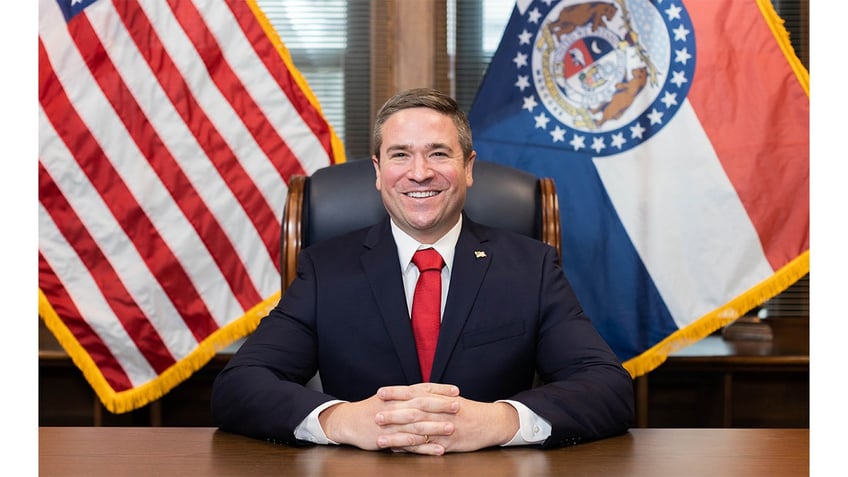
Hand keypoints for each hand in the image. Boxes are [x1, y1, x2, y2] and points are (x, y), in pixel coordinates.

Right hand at [318, 383, 458, 453]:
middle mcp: (396, 407)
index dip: (439, 389)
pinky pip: (410, 444)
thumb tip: (427, 392)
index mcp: (397, 395)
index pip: (421, 389)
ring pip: (417, 425)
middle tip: (458, 406)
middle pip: (421, 405)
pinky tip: (439, 450)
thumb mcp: (388, 398)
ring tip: (452, 428)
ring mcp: (392, 424)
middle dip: (441, 405)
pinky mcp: (389, 439)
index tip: (456, 390)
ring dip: (436, 427)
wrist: (348, 421)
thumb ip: (406, 396)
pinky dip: (425, 447)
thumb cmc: (371, 409)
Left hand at [375, 384, 519, 453]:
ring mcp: (445, 428)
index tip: (380, 392)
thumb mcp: (451, 398)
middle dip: (393, 414)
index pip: (415, 393)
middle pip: (413, 412)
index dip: (397, 392)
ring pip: (417, 432)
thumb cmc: (470, 410)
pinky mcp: (448, 443)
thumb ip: (433, 395)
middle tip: (375, 416)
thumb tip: (412, 395)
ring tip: (380, 439)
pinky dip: (412, 450)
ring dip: (397, 436)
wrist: (492, 422)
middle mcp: (441, 412)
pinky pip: (427, 447)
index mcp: (440, 398)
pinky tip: (398, 451)